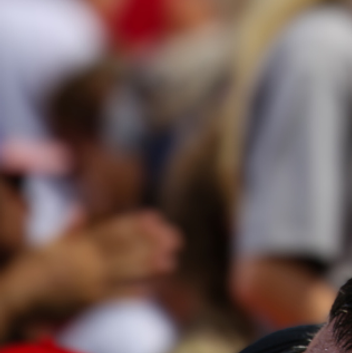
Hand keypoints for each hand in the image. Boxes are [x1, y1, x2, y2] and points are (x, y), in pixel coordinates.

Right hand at [0, 210, 180, 337]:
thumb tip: (79, 210)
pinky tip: (150, 291)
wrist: (14, 297)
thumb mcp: (46, 244)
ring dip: (149, 266)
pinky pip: (113, 297)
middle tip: (176, 239)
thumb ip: (68, 230)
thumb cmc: (29, 270)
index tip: (156, 217)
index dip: (136, 223)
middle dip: (151, 242)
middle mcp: (85, 260)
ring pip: (124, 270)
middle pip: (125, 248)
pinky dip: (131, 293)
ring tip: (171, 262)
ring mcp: (86, 280)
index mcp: (78, 243)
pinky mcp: (86, 301)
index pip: (113, 229)